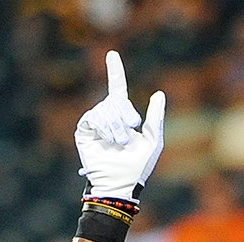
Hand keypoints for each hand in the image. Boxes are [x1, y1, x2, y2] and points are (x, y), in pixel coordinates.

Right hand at [74, 50, 164, 199]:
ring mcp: (95, 124)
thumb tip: (159, 93)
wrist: (120, 184)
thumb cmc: (138, 168)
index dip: (115, 72)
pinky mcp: (85, 131)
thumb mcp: (153, 142)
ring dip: (117, 126)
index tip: (112, 55)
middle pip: (115, 100)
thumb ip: (156, 118)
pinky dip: (105, 127)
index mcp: (123, 118)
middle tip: (131, 130)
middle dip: (126, 113)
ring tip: (120, 143)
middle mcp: (108, 117)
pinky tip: (109, 140)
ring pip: (105, 108)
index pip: (118, 90)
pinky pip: (94, 116)